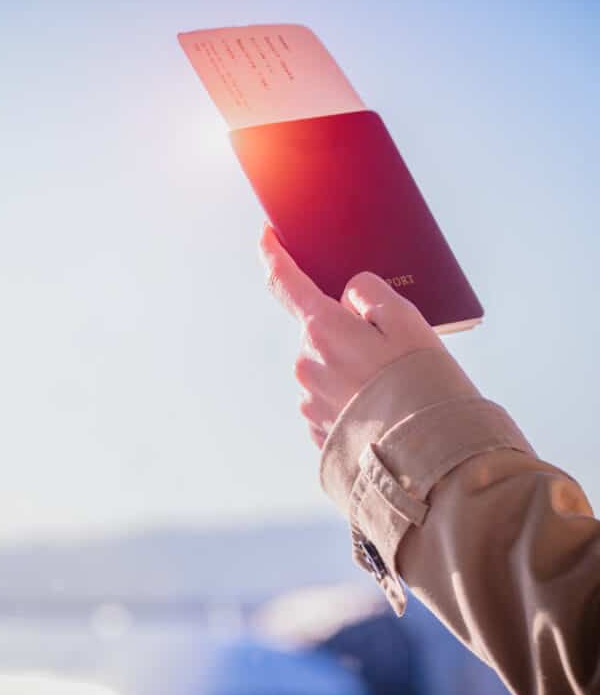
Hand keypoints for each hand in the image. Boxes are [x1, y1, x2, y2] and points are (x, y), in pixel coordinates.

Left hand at [259, 224, 442, 447]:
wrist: (427, 458)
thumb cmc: (423, 384)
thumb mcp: (407, 320)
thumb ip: (369, 294)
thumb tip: (346, 296)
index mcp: (322, 330)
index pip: (285, 283)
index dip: (274, 255)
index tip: (267, 236)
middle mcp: (305, 364)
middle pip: (318, 332)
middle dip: (345, 333)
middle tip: (389, 351)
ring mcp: (308, 400)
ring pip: (325, 368)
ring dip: (350, 370)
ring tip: (391, 389)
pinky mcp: (316, 431)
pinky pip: (330, 402)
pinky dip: (351, 401)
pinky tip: (381, 412)